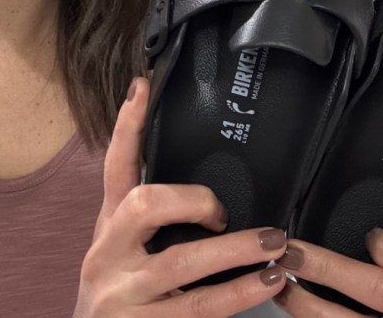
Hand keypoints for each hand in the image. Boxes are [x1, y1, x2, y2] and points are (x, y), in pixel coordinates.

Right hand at [73, 76, 287, 317]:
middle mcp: (107, 256)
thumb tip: (207, 191)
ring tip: (275, 243)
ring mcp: (122, 295)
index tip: (143, 86)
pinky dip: (239, 293)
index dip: (127, 127)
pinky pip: (200, 307)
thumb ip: (150, 222)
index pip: (114, 169)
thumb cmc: (121, 299)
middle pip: (144, 203)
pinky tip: (268, 283)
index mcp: (108, 230)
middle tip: (223, 209)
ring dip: (235, 250)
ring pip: (181, 261)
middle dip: (192, 199)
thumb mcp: (125, 254)